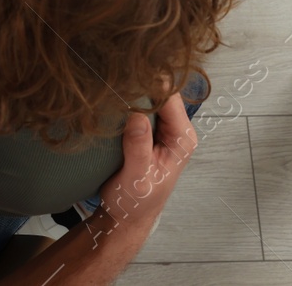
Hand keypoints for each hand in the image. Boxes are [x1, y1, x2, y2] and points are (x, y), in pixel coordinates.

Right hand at [98, 94, 196, 234]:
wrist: (127, 214)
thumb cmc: (135, 201)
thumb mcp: (136, 178)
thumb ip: (139, 149)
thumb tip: (137, 117)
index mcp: (182, 139)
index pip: (169, 97)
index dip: (148, 84)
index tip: (124, 78)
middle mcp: (176, 129)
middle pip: (160, 90)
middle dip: (138, 83)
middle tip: (112, 80)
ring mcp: (162, 127)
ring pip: (149, 95)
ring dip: (130, 91)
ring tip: (109, 87)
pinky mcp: (148, 128)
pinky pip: (139, 104)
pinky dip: (125, 100)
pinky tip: (111, 99)